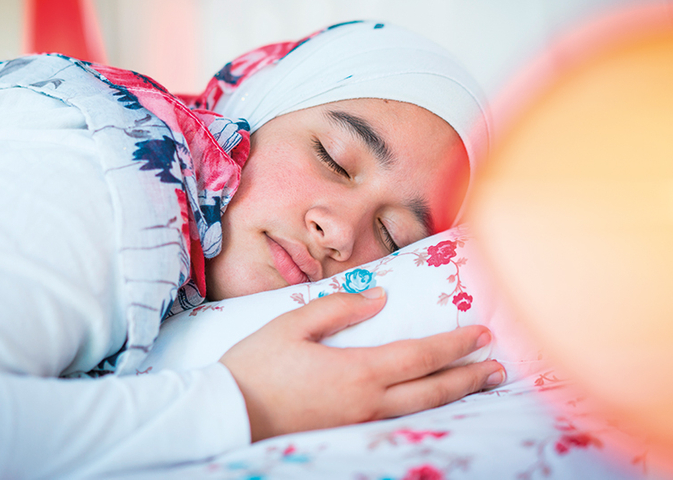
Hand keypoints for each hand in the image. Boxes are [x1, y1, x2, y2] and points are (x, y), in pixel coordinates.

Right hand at [220, 287, 504, 441]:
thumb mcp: (293, 324)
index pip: (419, 356)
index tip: (480, 334)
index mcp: (357, 371)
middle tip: (496, 365)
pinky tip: (433, 401)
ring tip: (480, 384)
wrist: (229, 413)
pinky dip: (427, 408)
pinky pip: (399, 419)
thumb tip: (378, 296)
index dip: (453, 345)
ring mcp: (359, 421)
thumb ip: (340, 308)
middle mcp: (367, 401)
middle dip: (467, 376)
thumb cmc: (257, 364)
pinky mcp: (347, 430)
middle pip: (431, 390)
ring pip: (420, 410)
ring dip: (455, 395)